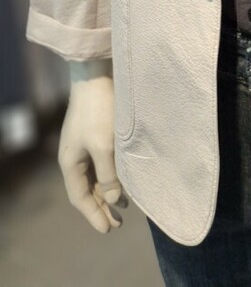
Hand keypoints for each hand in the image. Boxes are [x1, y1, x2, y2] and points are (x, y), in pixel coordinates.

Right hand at [59, 60, 128, 232]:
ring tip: (124, 205)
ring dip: (108, 191)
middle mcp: (74, 155)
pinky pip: (101, 162)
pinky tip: (124, 177)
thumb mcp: (104, 146)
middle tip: (117, 224)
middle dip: (101, 206)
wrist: (97, 75)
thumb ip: (108, 175)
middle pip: (87, 189)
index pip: (80, 198)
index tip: (108, 230)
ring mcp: (84, 143)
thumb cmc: (99, 111)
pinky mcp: (96, 131)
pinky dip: (111, 174)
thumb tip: (113, 199)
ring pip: (95, 176)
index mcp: (70, 162)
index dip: (94, 215)